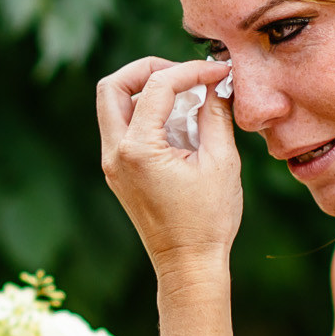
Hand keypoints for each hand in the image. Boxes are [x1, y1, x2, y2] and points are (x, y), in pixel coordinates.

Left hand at [95, 53, 241, 279]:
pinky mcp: (119, 172)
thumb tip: (217, 84)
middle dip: (148, 70)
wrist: (188, 265)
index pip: (157, 86)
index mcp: (137, 149)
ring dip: (146, 92)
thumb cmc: (208, 220)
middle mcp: (115, 153)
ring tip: (188, 99)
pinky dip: (147, 114)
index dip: (192, 71)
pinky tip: (181, 123)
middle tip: (184, 75)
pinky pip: (123, 128)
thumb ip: (215, 115)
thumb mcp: (221, 162)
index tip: (219, 72)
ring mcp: (112, 163)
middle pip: (112, 86)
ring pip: (113, 106)